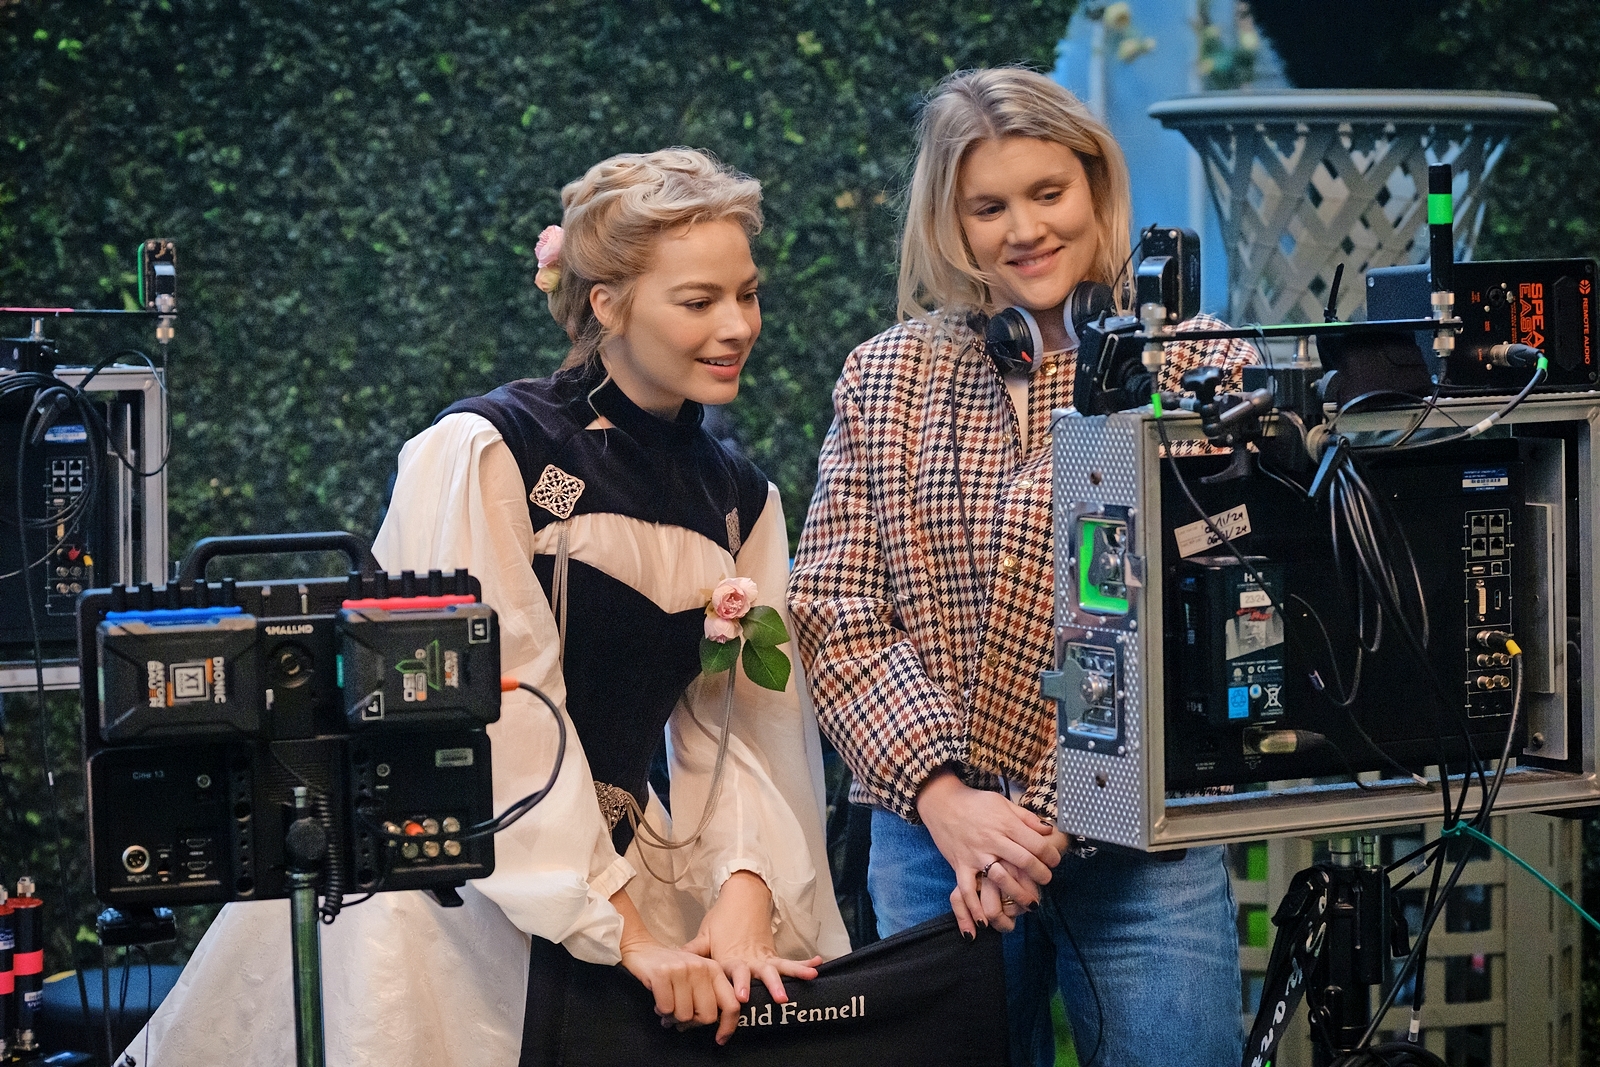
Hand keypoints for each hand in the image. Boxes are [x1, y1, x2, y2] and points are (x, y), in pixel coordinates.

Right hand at [612, 886, 739, 1041]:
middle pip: (707, 1016)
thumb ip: (710, 996)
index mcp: (714, 970)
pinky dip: (661, 1010)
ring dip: (673, 1017)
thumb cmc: (672, 970)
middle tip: (680, 1016)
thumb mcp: (697, 978)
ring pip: (684, 1015)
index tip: (720, 1039)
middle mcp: (701, 968)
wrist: (643, 949)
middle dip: (692, 1022)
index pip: (731, 1004)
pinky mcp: (662, 973)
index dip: (728, 1026)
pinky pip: (667, 1009)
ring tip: (667, 1005)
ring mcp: (682, 969)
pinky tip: (658, 1001)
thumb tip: (719, 1027)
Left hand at [685, 871, 821, 1043]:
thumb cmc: (720, 920)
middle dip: (771, 985)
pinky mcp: (772, 953)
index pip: (736, 973)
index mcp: (731, 957)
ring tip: (810, 978)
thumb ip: (694, 951)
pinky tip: (818, 965)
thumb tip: (676, 962)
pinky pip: (790, 960)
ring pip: (780, 967)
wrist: (740, 898)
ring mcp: (763, 956)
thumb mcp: (704, 935)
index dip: (739, 984)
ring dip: (794, 974)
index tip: (741, 997)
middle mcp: (750, 958)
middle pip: (762, 973)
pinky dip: (804, 963)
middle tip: (780, 997)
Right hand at [914, 767, 1067, 936]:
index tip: (1055, 861)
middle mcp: (992, 840)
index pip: (1035, 843)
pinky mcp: (960, 865)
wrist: (942, 803)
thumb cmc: (976, 803)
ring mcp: (975, 854)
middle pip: (1024, 861)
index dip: (1050, 855)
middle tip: (1047, 880)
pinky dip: (974, 908)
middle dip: (1041, 875)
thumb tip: (1048, 831)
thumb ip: (1026, 818)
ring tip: (1031, 905)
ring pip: (1000, 879)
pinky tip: (984, 923)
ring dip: (1018, 895)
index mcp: (1005, 823)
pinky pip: (967, 890)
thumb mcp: (1003, 803)